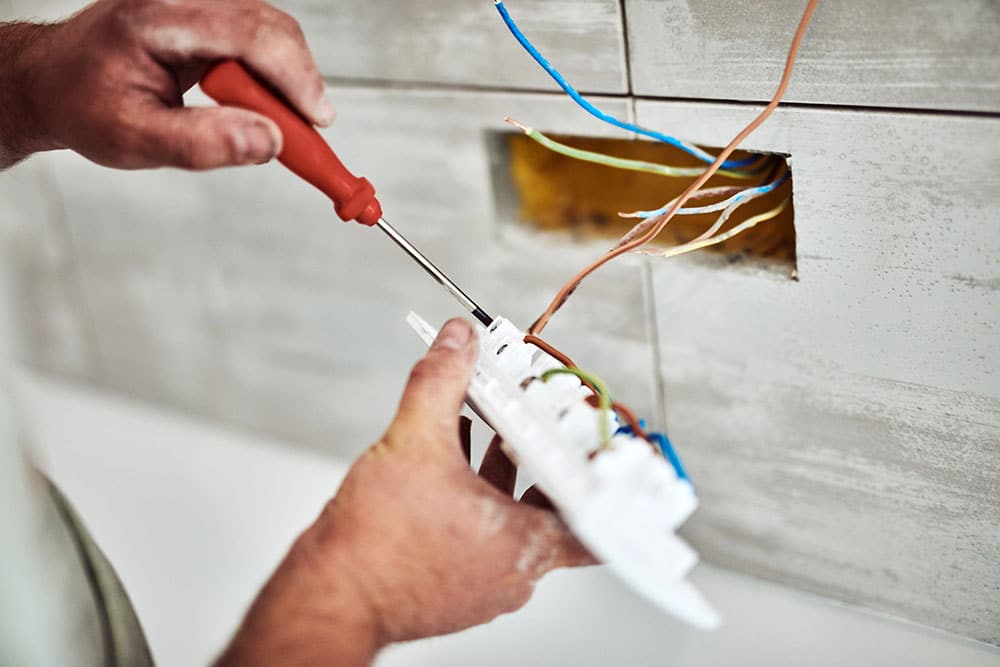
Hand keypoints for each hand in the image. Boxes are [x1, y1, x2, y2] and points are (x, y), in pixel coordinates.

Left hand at [2, 0, 330, 168]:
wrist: (54, 82)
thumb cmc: (85, 106)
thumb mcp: (135, 139)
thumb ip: (202, 144)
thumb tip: (268, 142)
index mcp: (155, 17)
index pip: (249, 32)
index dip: (294, 76)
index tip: (317, 119)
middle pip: (270, 25)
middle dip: (298, 81)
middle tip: (303, 132)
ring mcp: (193, 1)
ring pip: (271, 29)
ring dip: (287, 80)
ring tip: (273, 124)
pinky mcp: (205, 13)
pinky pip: (259, 35)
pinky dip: (273, 74)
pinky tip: (259, 104)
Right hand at [216, 319, 594, 665]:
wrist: (328, 596)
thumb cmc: (375, 547)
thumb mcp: (414, 441)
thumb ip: (441, 382)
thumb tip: (457, 343)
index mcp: (523, 544)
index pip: (594, 521)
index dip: (602, 482)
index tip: (600, 455)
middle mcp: (511, 572)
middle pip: (549, 509)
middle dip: (539, 460)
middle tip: (535, 426)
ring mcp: (480, 585)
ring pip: (508, 520)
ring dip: (502, 474)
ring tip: (488, 431)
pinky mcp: (450, 586)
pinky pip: (477, 534)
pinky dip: (473, 497)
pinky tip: (450, 461)